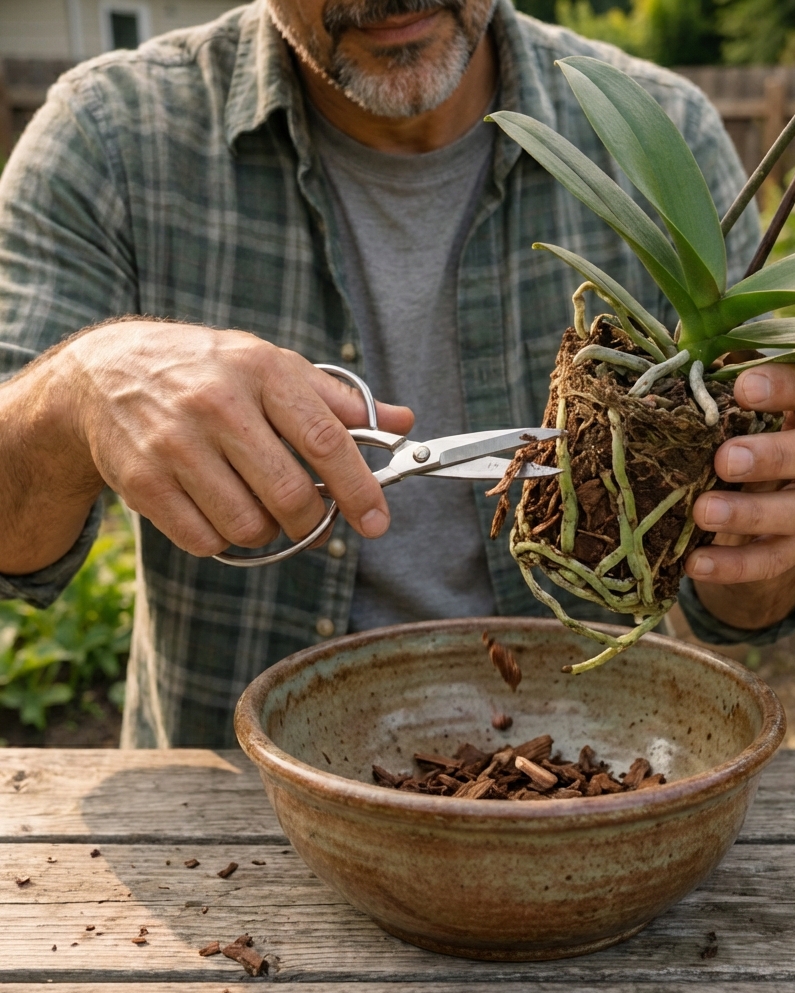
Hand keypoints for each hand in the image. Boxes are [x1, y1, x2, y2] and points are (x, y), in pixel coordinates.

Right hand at [1, 320, 413, 572]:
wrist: (104, 372)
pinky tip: (216, 510)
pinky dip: (221, 539)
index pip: (326, 441)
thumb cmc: (209, 372)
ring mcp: (175, 443)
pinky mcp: (142, 480)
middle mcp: (217, 404)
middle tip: (311, 522)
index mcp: (262, 372)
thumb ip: (339, 401)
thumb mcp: (273, 366)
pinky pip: (204, 540)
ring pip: (247, 526)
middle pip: (290, 495)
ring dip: (264, 532)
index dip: (359, 489)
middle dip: (312, 523)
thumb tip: (405, 423)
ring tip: (256, 506)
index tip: (378, 522)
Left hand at [684, 361, 794, 628]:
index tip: (744, 387)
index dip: (788, 385)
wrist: (759, 489)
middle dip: (773, 456)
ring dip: (751, 513)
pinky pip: (776, 559)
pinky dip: (736, 564)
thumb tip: (668, 358)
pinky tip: (695, 564)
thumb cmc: (736, 423)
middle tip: (724, 459)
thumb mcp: (729, 397)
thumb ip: (712, 374)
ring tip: (703, 512)